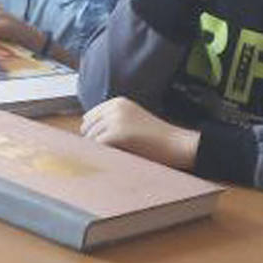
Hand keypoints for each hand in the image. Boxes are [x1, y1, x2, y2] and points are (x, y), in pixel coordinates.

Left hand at [81, 96, 199, 170]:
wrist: (177, 144)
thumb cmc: (156, 137)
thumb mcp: (132, 120)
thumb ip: (112, 122)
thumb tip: (86, 135)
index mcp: (117, 102)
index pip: (90, 117)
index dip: (92, 132)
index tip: (97, 145)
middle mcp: (115, 107)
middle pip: (87, 127)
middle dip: (92, 141)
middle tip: (102, 155)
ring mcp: (116, 119)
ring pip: (91, 138)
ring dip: (97, 150)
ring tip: (111, 157)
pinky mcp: (118, 133)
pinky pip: (98, 145)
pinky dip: (101, 154)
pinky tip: (111, 160)